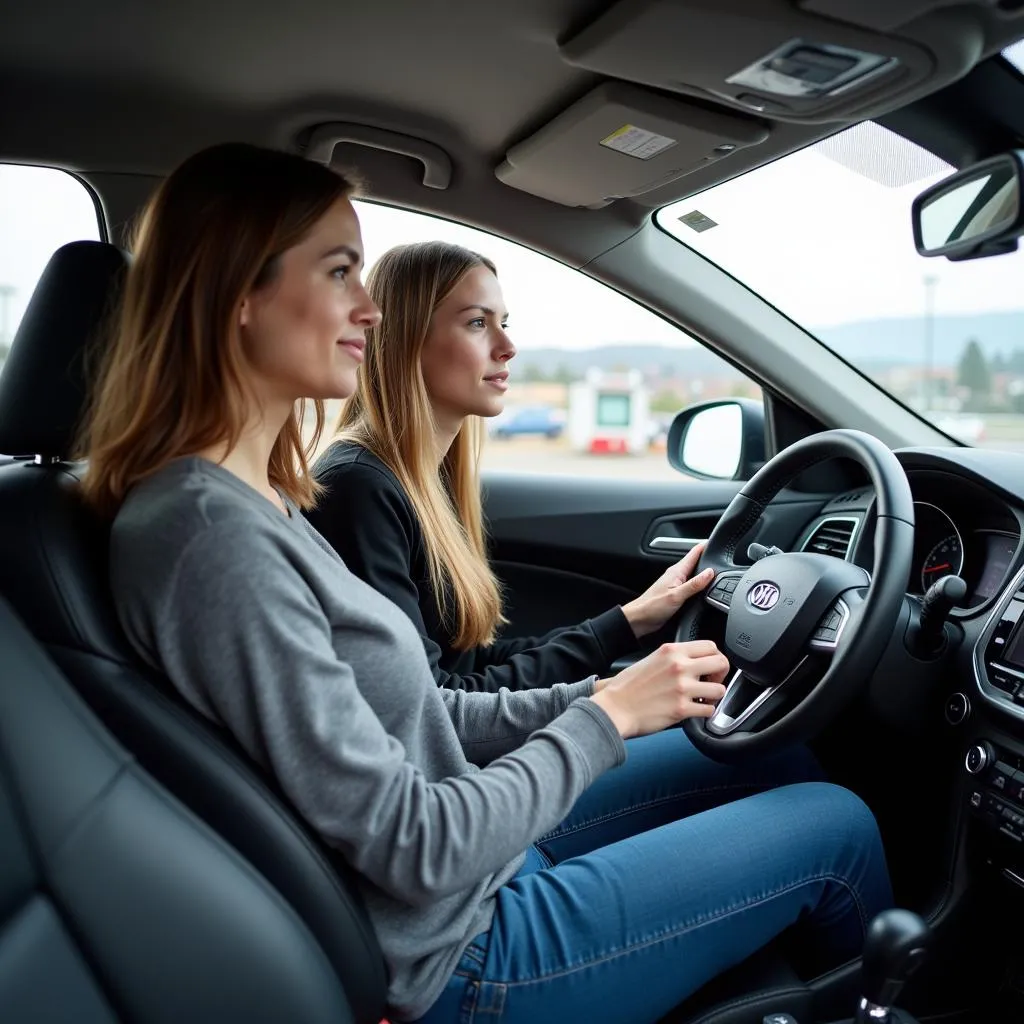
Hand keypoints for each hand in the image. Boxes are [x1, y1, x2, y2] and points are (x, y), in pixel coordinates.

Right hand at [590, 640, 729, 738]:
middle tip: (712, 682)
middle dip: (721, 674)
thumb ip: (674, 657)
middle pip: (721, 663)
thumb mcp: (651, 659)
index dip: (715, 657)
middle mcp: (679, 666)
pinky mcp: (682, 709)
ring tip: (704, 699)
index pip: (710, 646)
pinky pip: (709, 710)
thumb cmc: (628, 687)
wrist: (615, 708)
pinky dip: (705, 712)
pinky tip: (696, 710)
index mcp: (671, 651)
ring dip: (714, 696)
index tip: (710, 666)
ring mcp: (682, 688)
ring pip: (720, 689)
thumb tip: (694, 661)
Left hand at [621, 542, 713, 638]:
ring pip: (693, 574)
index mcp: (676, 572)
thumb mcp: (676, 595)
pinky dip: (698, 584)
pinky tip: (703, 588)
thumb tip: (710, 572)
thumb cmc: (653, 606)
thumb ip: (694, 584)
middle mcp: (676, 576)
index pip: (693, 553)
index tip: (715, 542)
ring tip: (716, 570)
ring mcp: (676, 585)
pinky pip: (690, 585)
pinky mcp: (676, 594)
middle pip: (695, 563)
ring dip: (703, 572)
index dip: (704, 546)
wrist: (640, 619)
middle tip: (720, 556)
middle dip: (707, 558)